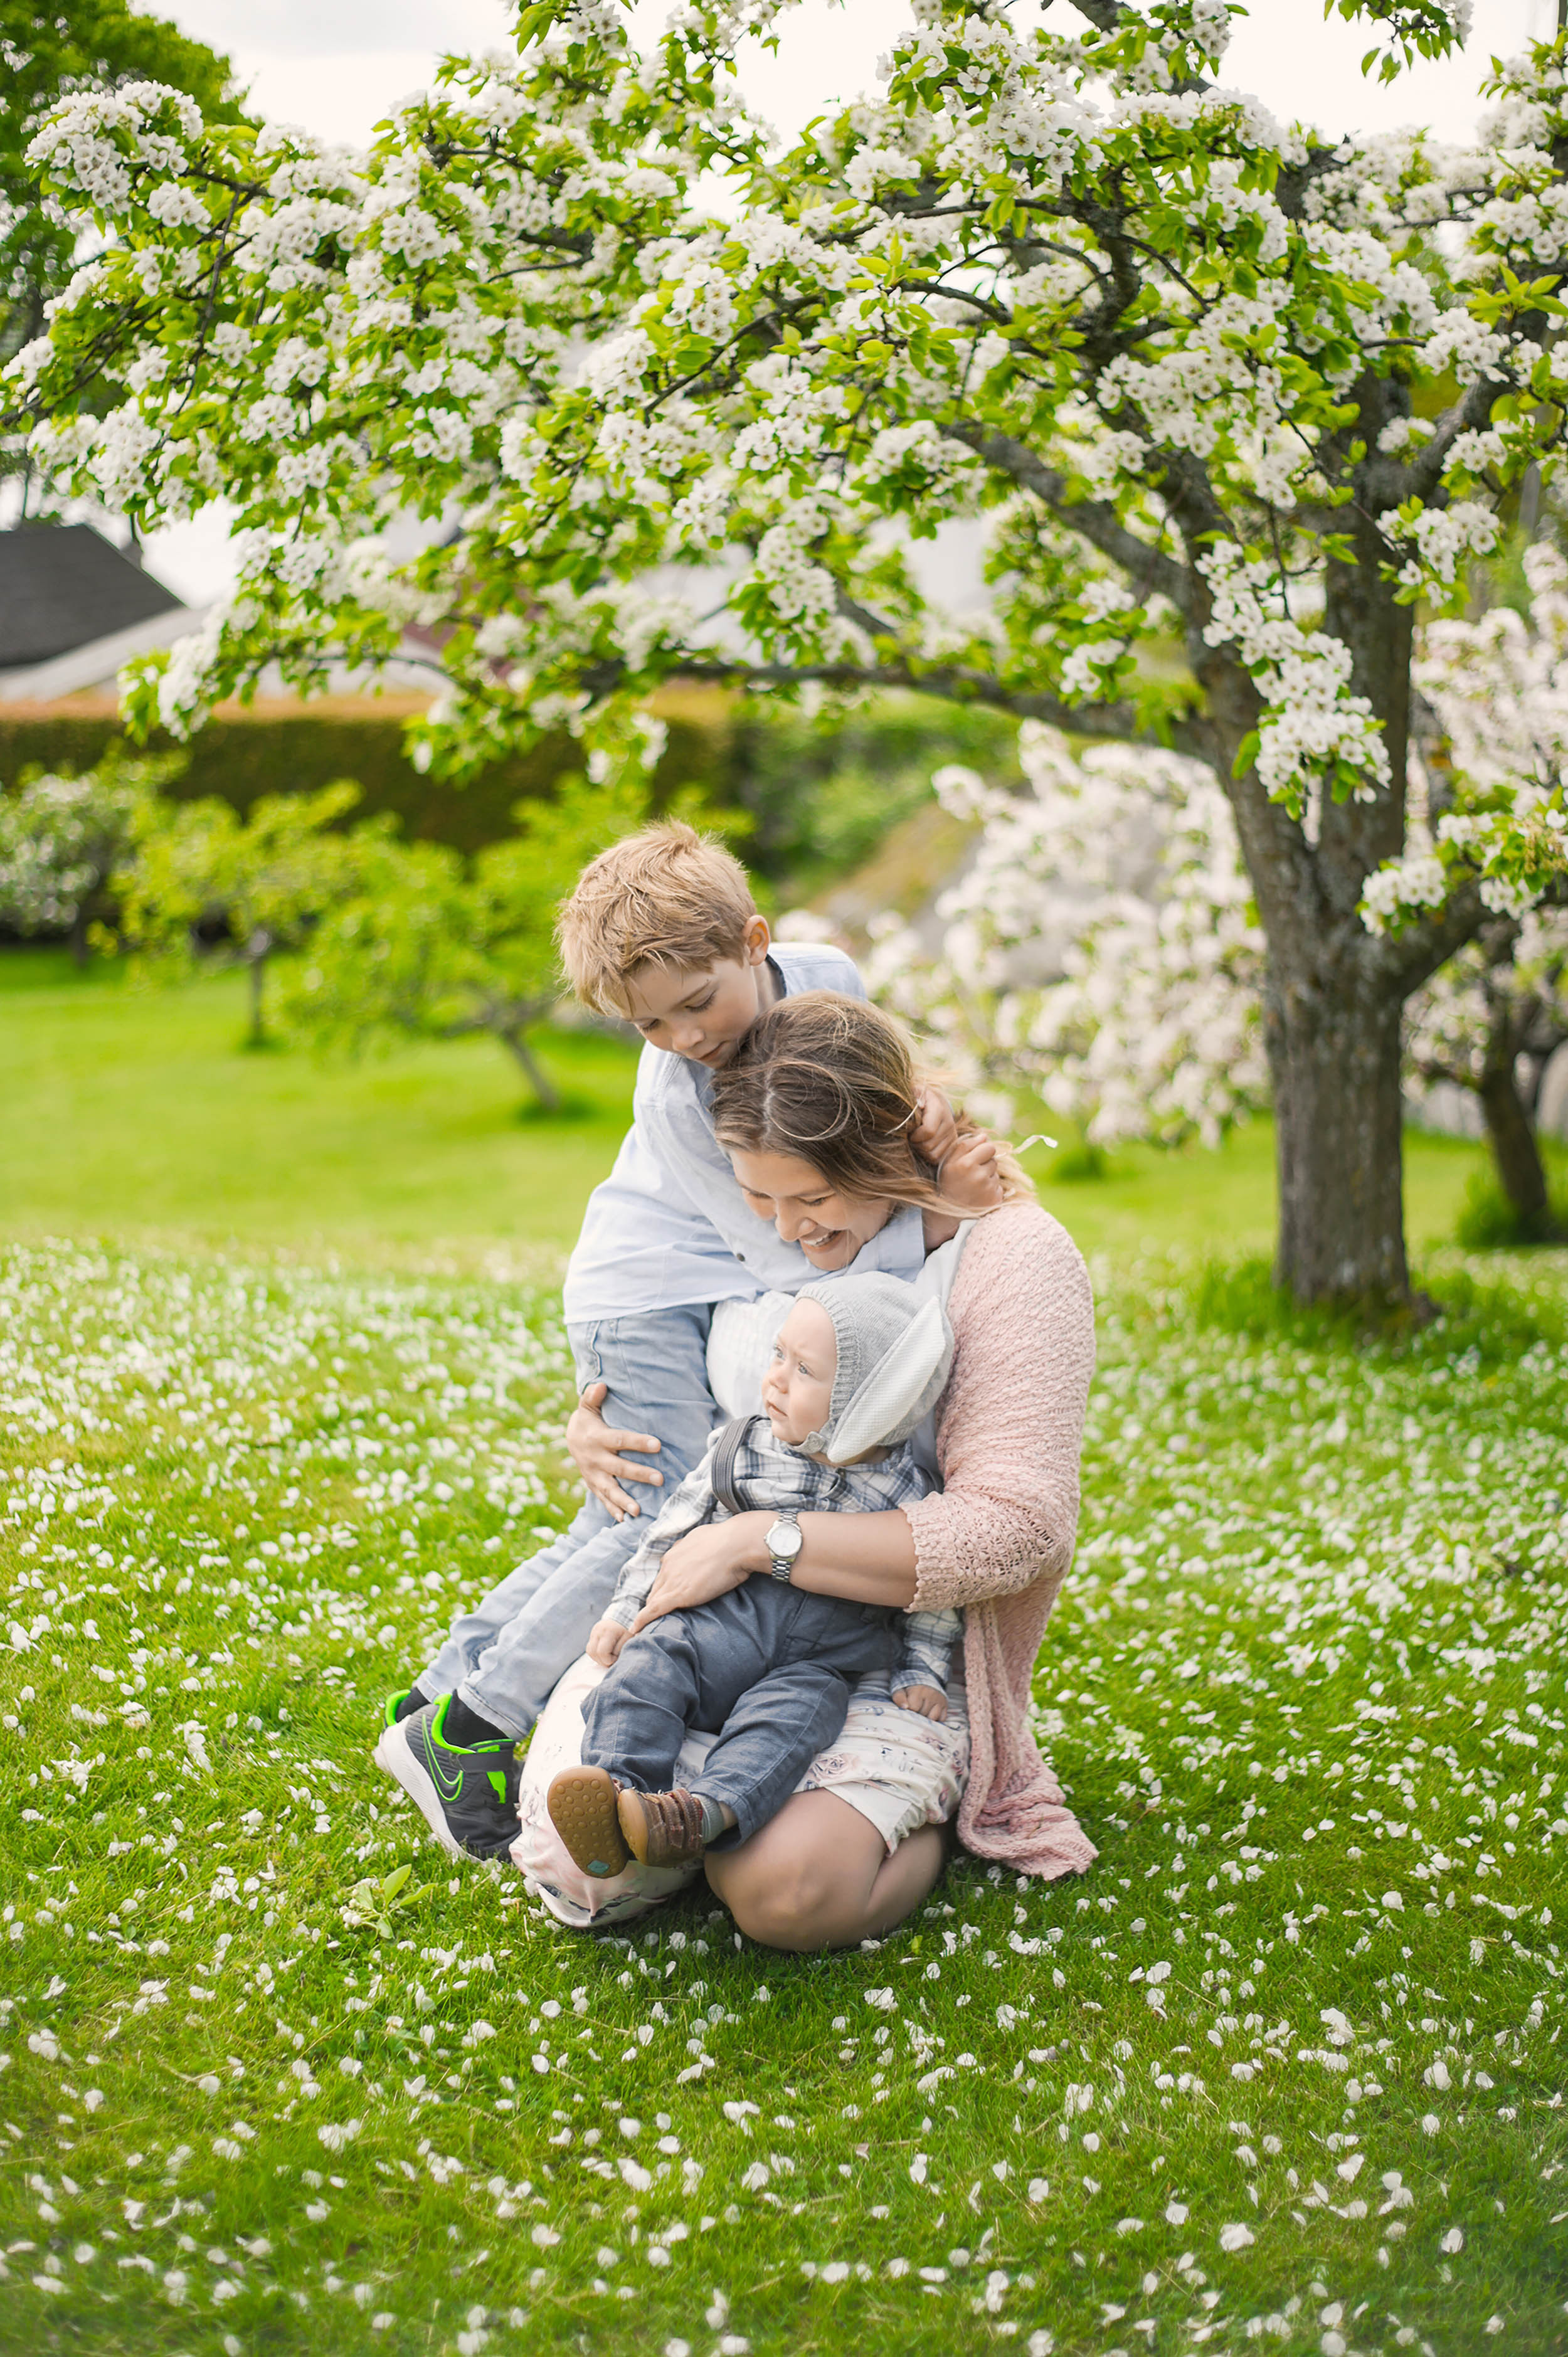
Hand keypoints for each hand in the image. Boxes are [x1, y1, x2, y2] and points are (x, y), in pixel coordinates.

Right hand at [566, 1381, 664, 1520]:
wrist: (570, 1439)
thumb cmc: (587, 1420)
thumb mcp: (587, 1406)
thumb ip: (593, 1396)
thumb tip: (601, 1384)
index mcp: (597, 1438)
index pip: (620, 1440)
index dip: (638, 1442)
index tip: (658, 1445)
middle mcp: (595, 1458)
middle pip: (620, 1468)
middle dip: (639, 1474)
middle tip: (660, 1480)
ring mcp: (593, 1474)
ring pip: (610, 1489)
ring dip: (624, 1500)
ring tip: (639, 1511)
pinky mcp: (593, 1484)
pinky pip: (603, 1499)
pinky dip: (613, 1510)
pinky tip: (625, 1520)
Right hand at [586, 1617, 627, 1665]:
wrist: (622, 1616)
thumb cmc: (627, 1629)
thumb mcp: (628, 1639)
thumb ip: (621, 1650)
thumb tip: (614, 1662)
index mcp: (609, 1631)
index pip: (602, 1652)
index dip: (609, 1660)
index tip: (617, 1659)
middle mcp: (598, 1630)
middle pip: (593, 1652)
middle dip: (603, 1661)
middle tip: (612, 1660)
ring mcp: (594, 1632)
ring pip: (590, 1651)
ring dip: (598, 1658)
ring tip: (609, 1657)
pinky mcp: (592, 1634)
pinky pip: (590, 1648)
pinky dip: (596, 1654)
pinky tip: (605, 1653)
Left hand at [628, 1512, 770, 1633]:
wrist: (737, 1544)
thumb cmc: (730, 1540)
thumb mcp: (707, 1538)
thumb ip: (698, 1547)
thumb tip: (701, 1552)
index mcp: (675, 1553)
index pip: (664, 1575)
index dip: (664, 1588)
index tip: (666, 1597)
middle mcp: (669, 1565)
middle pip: (656, 1589)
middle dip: (654, 1602)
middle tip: (653, 1616)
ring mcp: (672, 1579)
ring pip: (653, 1600)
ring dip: (648, 1613)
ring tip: (643, 1626)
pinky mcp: (678, 1594)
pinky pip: (654, 1610)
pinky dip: (643, 1620)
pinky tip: (636, 1630)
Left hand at [892, 1682, 948, 1721]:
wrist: (922, 1679)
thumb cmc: (909, 1688)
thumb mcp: (900, 1690)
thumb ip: (899, 1698)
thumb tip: (904, 1707)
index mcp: (919, 1690)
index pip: (914, 1708)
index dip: (909, 1710)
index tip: (907, 1708)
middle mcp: (932, 1695)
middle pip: (923, 1714)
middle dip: (917, 1715)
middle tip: (914, 1709)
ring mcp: (940, 1700)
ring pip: (933, 1718)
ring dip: (926, 1718)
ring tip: (922, 1712)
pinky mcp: (945, 1705)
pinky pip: (942, 1719)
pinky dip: (936, 1719)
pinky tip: (930, 1714)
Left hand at [911, 1085, 958, 1172]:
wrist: (935, 1102)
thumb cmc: (919, 1098)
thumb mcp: (914, 1093)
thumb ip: (914, 1097)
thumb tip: (918, 1104)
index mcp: (939, 1109)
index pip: (928, 1131)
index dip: (914, 1135)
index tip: (909, 1131)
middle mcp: (948, 1123)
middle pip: (928, 1146)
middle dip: (915, 1144)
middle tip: (911, 1136)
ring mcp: (952, 1135)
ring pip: (933, 1155)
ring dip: (921, 1151)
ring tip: (917, 1140)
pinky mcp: (952, 1144)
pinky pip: (938, 1159)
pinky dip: (928, 1155)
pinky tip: (923, 1146)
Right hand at [936, 1127, 1002, 1212]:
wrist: (948, 1211)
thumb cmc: (948, 1182)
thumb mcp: (950, 1161)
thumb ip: (966, 1145)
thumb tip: (985, 1136)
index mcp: (967, 1164)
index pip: (989, 1147)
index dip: (982, 1151)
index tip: (973, 1160)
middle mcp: (979, 1176)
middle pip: (994, 1160)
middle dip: (985, 1165)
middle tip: (971, 1175)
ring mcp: (988, 1189)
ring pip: (996, 1174)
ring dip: (988, 1177)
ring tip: (974, 1185)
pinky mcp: (995, 1199)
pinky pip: (998, 1187)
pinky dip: (991, 1189)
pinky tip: (979, 1194)